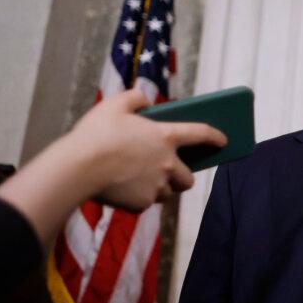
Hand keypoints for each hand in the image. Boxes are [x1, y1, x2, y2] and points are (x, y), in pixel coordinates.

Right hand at [65, 88, 228, 212]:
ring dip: (161, 187)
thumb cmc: (96, 134)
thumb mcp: (114, 105)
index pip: (201, 134)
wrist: (78, 168)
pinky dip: (139, 197)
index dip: (215, 136)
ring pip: (168, 192)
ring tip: (142, 179)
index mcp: (165, 137)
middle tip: (168, 171)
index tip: (224, 141)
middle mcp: (168, 164)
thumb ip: (135, 98)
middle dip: (182, 176)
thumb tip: (145, 101)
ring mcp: (156, 186)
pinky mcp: (142, 204)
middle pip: (188, 178)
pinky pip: (146, 202)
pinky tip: (123, 189)